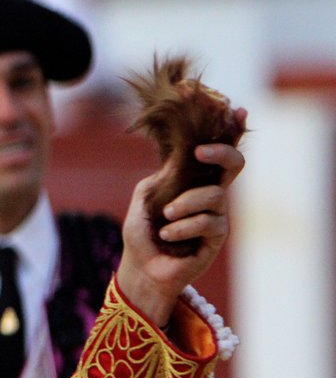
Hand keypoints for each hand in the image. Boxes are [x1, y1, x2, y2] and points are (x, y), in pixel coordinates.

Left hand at [116, 130, 245, 326]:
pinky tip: (168, 234)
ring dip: (185, 204)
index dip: (230, 130)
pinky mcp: (217, 236)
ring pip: (214, 195)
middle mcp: (210, 193)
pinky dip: (183, 226)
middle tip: (200, 153)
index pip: (215, 151)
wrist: (141, 267)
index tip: (237, 110)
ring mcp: (217, 215)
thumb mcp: (145, 196)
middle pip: (234, 164)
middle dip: (222, 152)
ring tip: (165, 217)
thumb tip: (180, 159)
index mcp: (193, 179)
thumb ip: (162, 176)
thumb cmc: (142, 232)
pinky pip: (208, 222)